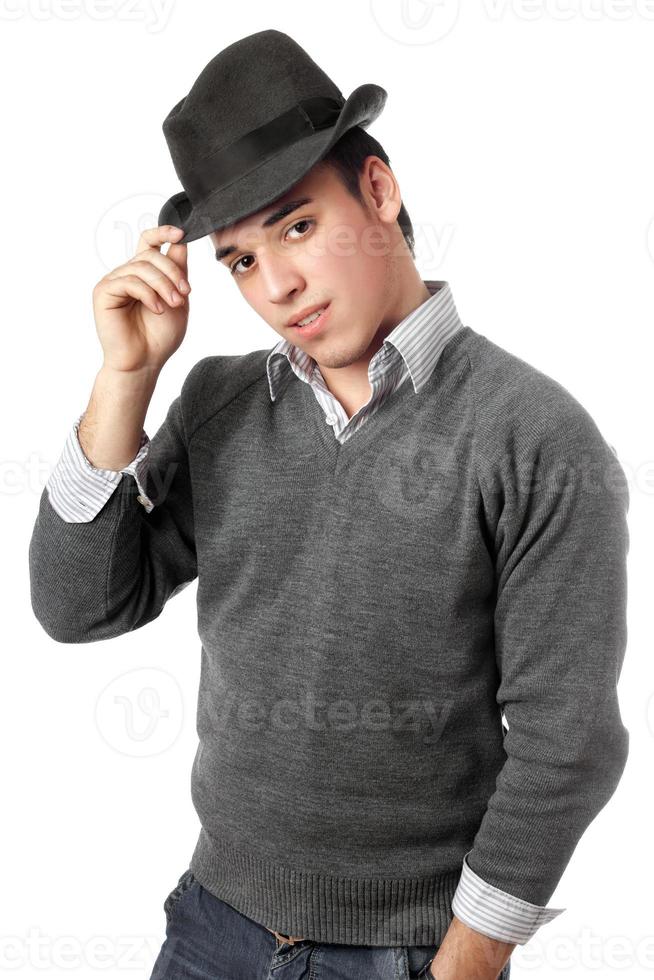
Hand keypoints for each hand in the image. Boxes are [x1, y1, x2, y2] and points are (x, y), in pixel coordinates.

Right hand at [92, 224, 190, 373]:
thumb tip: (181, 241)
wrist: (145, 361)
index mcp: (144, 274)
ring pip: (141, 267)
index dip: (163, 232)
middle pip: (150, 254)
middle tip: (185, 293)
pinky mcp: (103, 292)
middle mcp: (127, 273)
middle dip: (172, 271)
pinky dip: (148, 294)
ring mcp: (114, 281)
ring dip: (163, 285)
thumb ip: (178, 271)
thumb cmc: (160, 336)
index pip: (149, 242)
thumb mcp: (177, 298)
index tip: (180, 233)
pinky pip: (129, 282)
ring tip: (173, 304)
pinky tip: (158, 309)